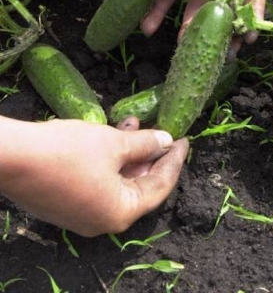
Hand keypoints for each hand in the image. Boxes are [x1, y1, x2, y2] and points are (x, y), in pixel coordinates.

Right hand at [0, 116, 188, 236]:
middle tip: (161, 132)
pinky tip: (110, 133)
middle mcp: (102, 220)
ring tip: (133, 123)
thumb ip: (145, 144)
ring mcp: (81, 214)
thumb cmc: (68, 151)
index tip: (184, 140)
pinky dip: (109, 160)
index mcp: (121, 213)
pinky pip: (98, 182)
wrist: (9, 157)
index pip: (160, 186)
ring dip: (128, 152)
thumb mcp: (114, 143)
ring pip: (117, 181)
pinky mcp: (64, 203)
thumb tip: (165, 141)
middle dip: (150, 155)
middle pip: (139, 186)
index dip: (174, 160)